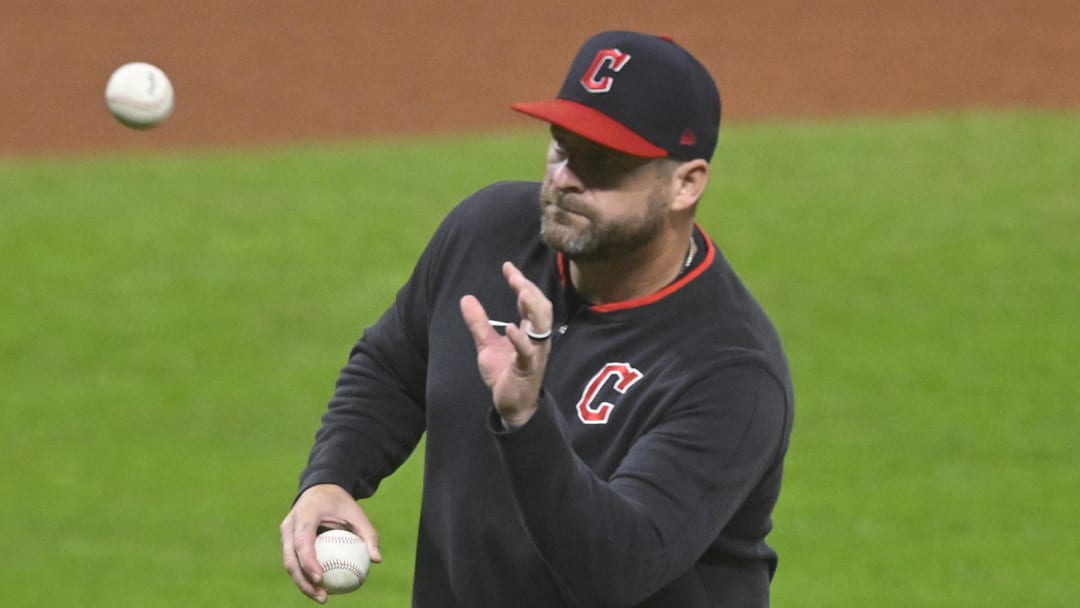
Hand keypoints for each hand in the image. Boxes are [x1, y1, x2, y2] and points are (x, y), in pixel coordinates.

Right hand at [280, 484, 382, 602]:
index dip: (309, 562)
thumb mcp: (357, 513)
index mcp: (305, 514)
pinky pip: (294, 562)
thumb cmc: (340, 503)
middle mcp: (290, 525)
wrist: (319, 489)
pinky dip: (304, 576)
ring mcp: (285, 534)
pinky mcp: (287, 542)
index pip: (303, 541)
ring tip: (322, 597)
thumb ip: (368, 534)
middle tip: (322, 596)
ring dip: (302, 583)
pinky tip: (320, 588)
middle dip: (303, 581)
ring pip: (289, 563)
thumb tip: (377, 560)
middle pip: (291, 558)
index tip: (321, 579)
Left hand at [460, 262, 553, 427]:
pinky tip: (511, 328)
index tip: (507, 266)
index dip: (520, 282)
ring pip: (541, 326)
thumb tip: (466, 298)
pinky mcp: (527, 369)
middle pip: (540, 308)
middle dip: (529, 289)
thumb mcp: (487, 344)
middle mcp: (537, 339)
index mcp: (529, 331)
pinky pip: (528, 352)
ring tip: (521, 291)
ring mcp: (534, 353)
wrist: (511, 406)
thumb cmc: (504, 373)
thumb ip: (479, 323)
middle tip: (515, 275)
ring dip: (532, 308)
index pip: (529, 300)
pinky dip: (520, 339)